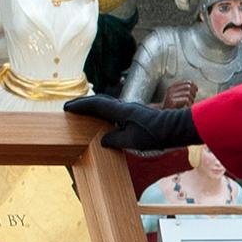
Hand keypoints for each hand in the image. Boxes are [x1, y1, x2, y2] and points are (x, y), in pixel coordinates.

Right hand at [64, 94, 201, 153]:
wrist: (174, 129)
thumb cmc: (154, 135)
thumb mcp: (131, 141)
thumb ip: (114, 139)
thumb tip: (103, 140)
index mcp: (121, 111)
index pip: (96, 105)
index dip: (80, 106)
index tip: (67, 108)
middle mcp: (124, 107)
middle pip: (100, 101)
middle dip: (84, 104)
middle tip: (71, 108)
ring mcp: (130, 110)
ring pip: (108, 105)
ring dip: (94, 107)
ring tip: (83, 113)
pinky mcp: (136, 114)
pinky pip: (114, 111)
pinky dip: (104, 112)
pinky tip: (104, 120)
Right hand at [159, 80, 198, 109]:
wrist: (161, 113)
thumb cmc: (172, 105)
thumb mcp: (176, 95)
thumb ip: (183, 90)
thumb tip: (195, 88)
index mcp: (172, 86)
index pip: (187, 82)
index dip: (193, 85)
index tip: (196, 90)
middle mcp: (171, 90)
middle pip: (188, 87)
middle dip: (193, 93)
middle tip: (193, 98)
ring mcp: (171, 96)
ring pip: (188, 93)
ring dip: (191, 99)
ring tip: (190, 103)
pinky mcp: (172, 102)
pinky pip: (186, 100)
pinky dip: (189, 103)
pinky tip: (188, 106)